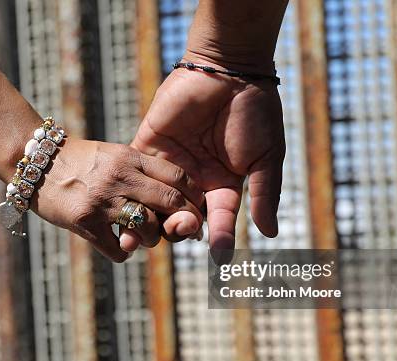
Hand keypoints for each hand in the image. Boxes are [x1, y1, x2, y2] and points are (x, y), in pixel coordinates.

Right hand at [31, 138, 204, 261]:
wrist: (36, 163)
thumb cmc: (80, 161)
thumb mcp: (113, 155)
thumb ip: (140, 170)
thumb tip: (174, 194)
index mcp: (130, 158)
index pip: (177, 175)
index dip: (193, 195)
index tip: (196, 207)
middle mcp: (120, 177)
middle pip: (170, 202)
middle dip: (184, 220)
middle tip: (186, 229)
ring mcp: (103, 201)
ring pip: (148, 228)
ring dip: (152, 238)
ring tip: (143, 237)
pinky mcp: (85, 222)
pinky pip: (119, 250)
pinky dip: (124, 253)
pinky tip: (119, 246)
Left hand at [131, 57, 284, 251]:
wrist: (228, 69)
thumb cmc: (255, 112)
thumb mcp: (266, 157)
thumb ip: (263, 194)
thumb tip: (270, 233)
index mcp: (223, 186)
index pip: (218, 220)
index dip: (220, 236)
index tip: (220, 256)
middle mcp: (194, 181)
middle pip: (180, 217)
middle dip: (178, 229)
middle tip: (179, 231)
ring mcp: (170, 165)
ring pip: (154, 201)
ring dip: (147, 219)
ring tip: (141, 234)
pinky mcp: (149, 147)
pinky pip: (136, 173)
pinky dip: (130, 190)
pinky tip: (126, 205)